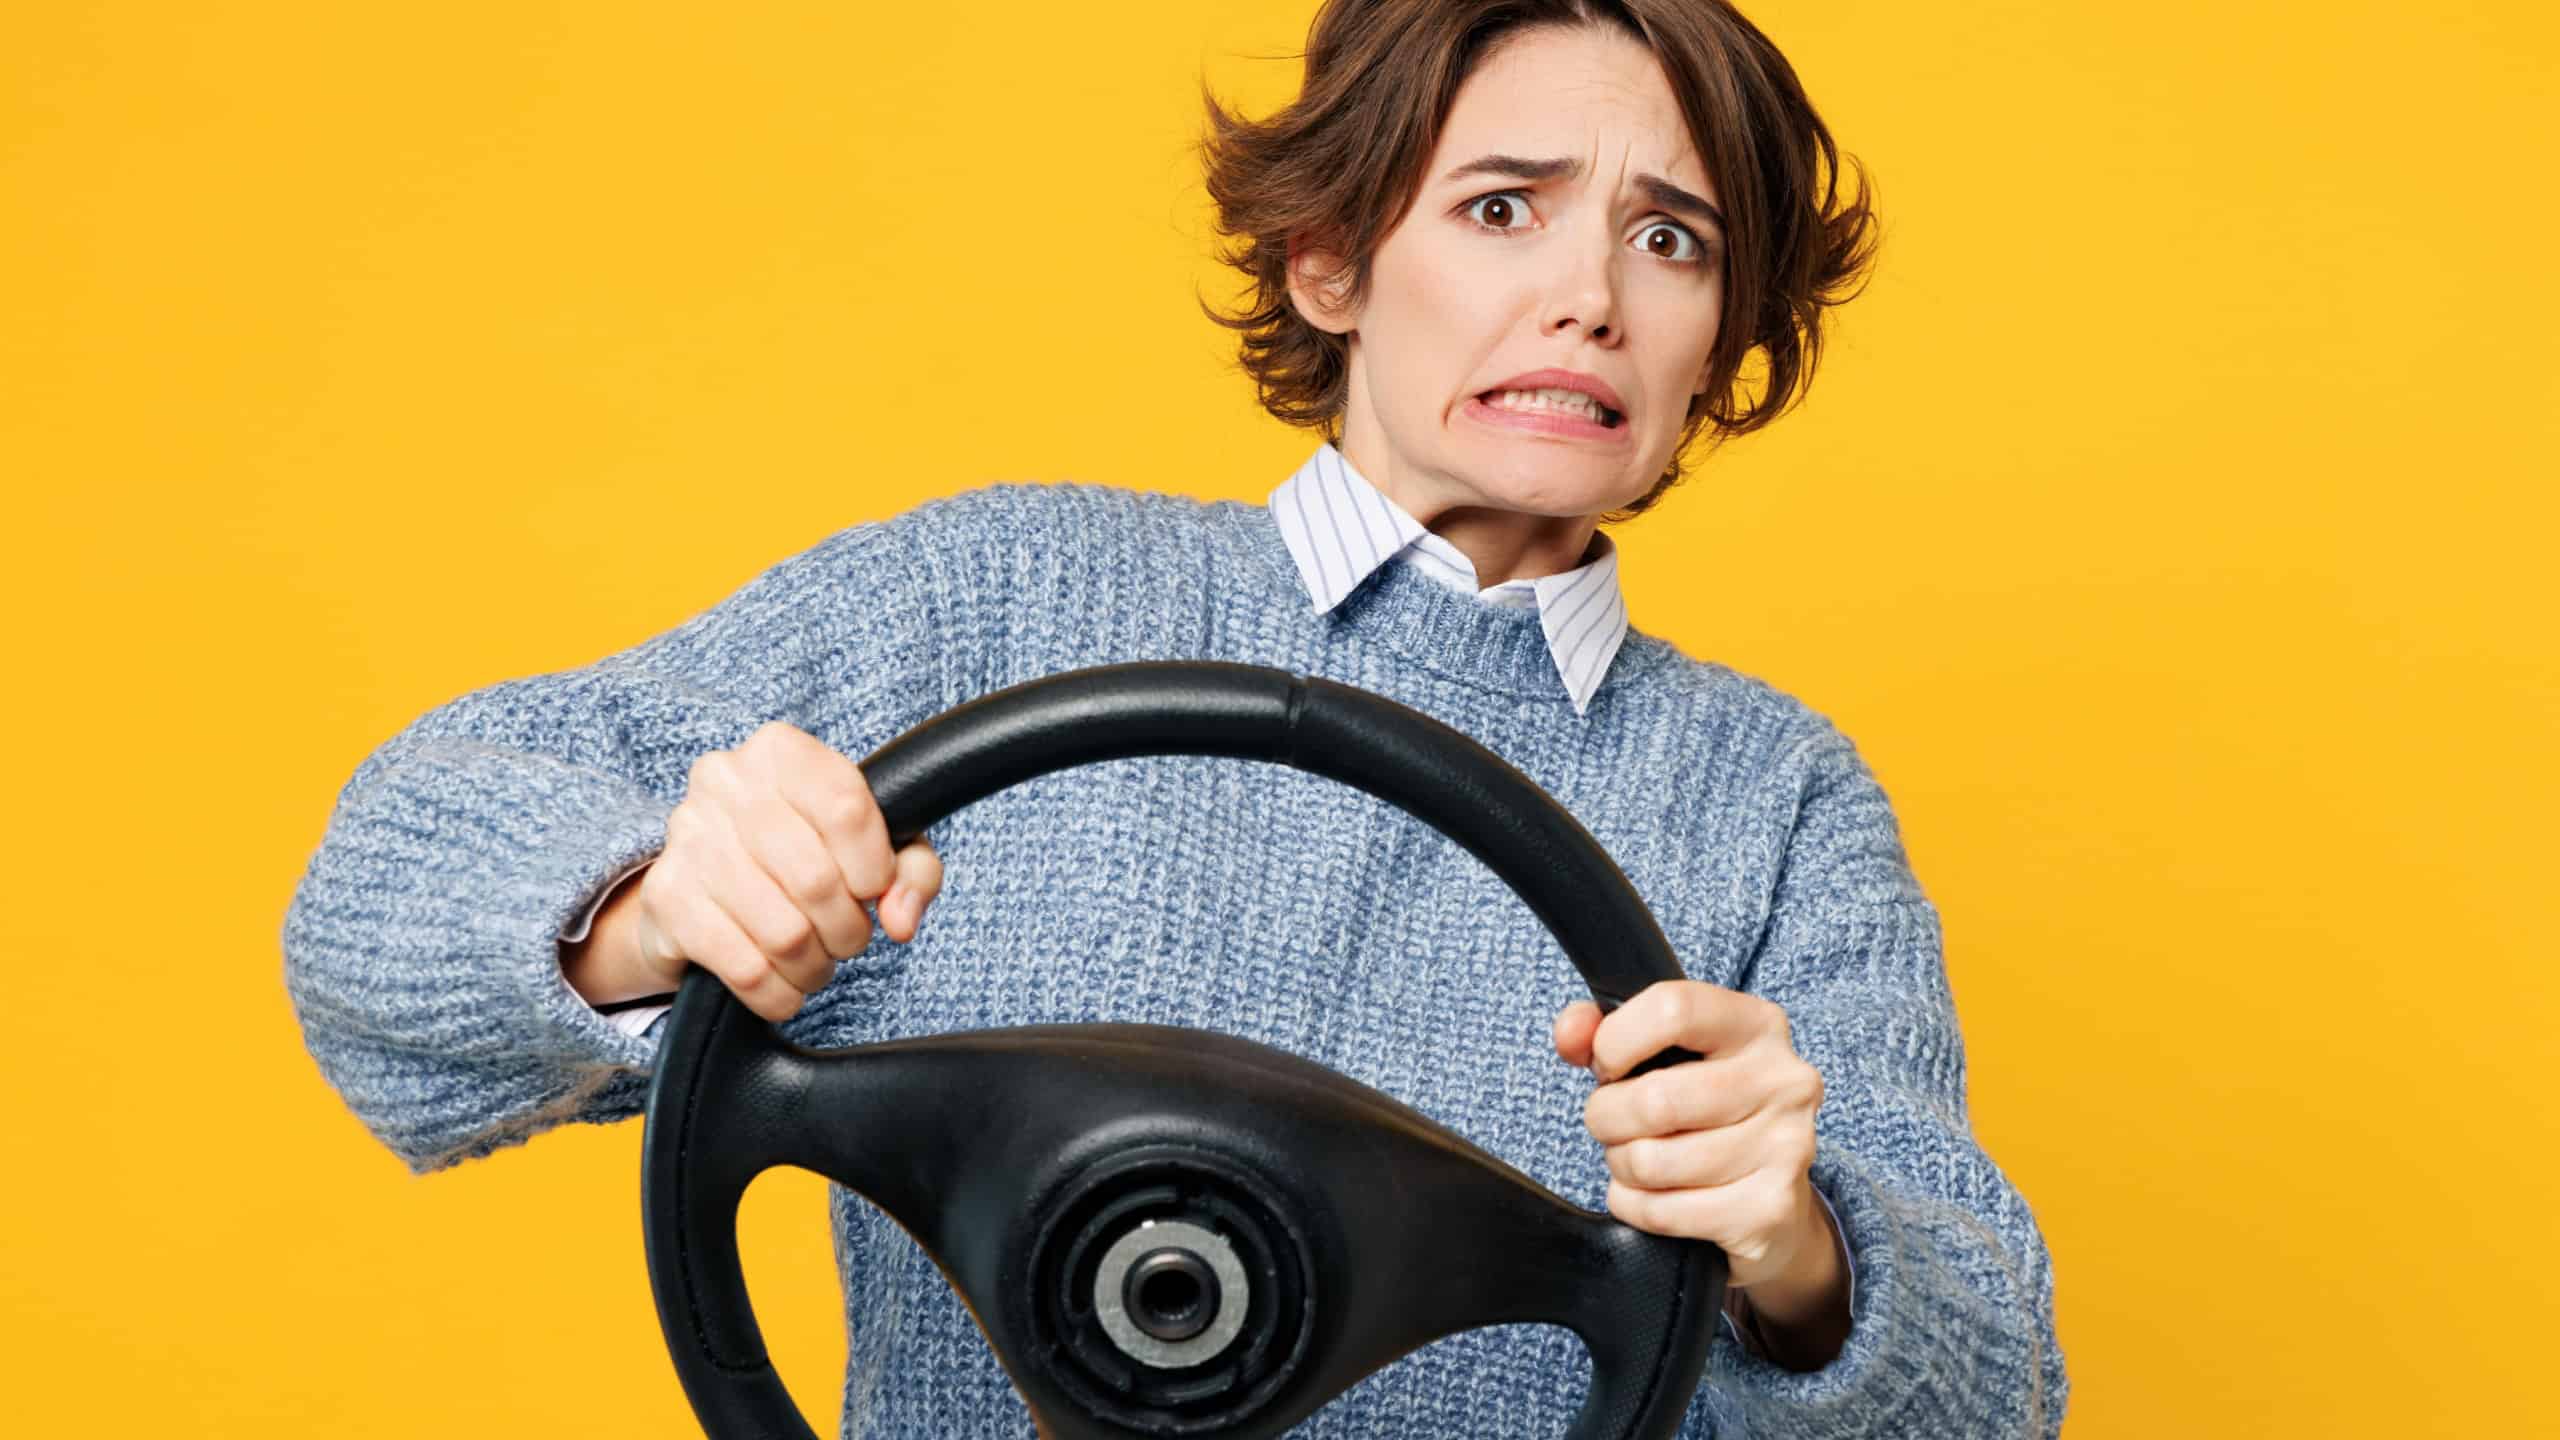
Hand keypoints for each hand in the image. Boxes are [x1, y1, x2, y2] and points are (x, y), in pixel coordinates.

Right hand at [620, 721, 943, 1021]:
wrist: (702, 883)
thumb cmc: (801, 854)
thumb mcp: (871, 846)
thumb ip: (909, 872)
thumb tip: (901, 919)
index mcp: (782, 752)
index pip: (846, 808)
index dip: (874, 868)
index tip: (873, 890)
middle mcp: (726, 781)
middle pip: (815, 879)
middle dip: (847, 929)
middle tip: (847, 938)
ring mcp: (688, 838)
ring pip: (783, 933)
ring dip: (814, 965)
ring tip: (816, 961)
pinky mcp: (666, 897)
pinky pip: (744, 968)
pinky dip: (778, 993)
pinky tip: (783, 984)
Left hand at [1552, 981, 1834, 1294]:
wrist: (1773, 1202)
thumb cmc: (1705, 1113)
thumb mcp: (1663, 1055)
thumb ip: (1604, 1031)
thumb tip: (1571, 1032)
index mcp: (1757, 1025)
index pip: (1673, 1010)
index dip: (1615, 1041)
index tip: (1607, 1066)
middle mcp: (1784, 1081)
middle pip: (1655, 1100)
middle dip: (1608, 1117)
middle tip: (1613, 1123)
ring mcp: (1786, 1148)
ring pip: (1652, 1162)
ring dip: (1621, 1165)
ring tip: (1637, 1158)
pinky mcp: (1769, 1210)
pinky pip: (1662, 1211)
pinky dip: (1635, 1206)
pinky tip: (1649, 1195)